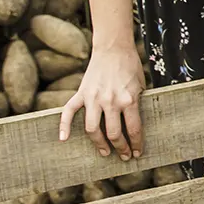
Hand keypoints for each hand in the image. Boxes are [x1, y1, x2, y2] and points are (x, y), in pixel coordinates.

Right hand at [58, 42, 145, 159]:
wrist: (113, 48)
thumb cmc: (130, 67)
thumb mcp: (140, 86)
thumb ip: (137, 104)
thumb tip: (135, 127)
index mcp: (128, 99)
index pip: (134, 129)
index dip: (137, 144)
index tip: (138, 153)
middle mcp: (110, 100)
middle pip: (113, 133)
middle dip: (120, 148)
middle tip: (124, 155)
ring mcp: (93, 97)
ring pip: (92, 129)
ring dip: (99, 143)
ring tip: (106, 152)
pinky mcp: (81, 93)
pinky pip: (68, 111)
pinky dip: (63, 126)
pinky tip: (63, 139)